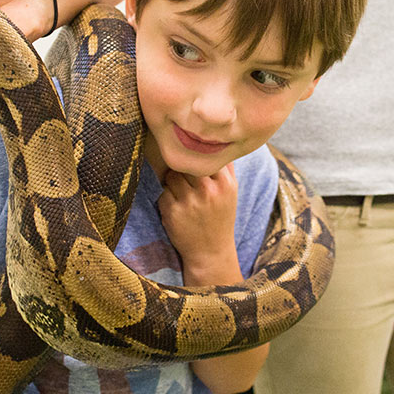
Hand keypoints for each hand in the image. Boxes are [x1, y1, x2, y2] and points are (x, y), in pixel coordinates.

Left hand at [158, 165, 240, 284]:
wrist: (211, 252)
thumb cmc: (220, 217)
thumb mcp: (231, 192)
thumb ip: (225, 167)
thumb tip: (214, 141)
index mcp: (225, 183)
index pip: (204, 155)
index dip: (196, 157)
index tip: (194, 162)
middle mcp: (208, 191)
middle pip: (186, 163)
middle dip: (182, 169)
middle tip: (185, 178)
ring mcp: (189, 202)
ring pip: (171, 175)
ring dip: (172, 182)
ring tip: (181, 194)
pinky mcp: (172, 212)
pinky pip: (163, 192)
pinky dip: (166, 198)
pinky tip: (177, 208)